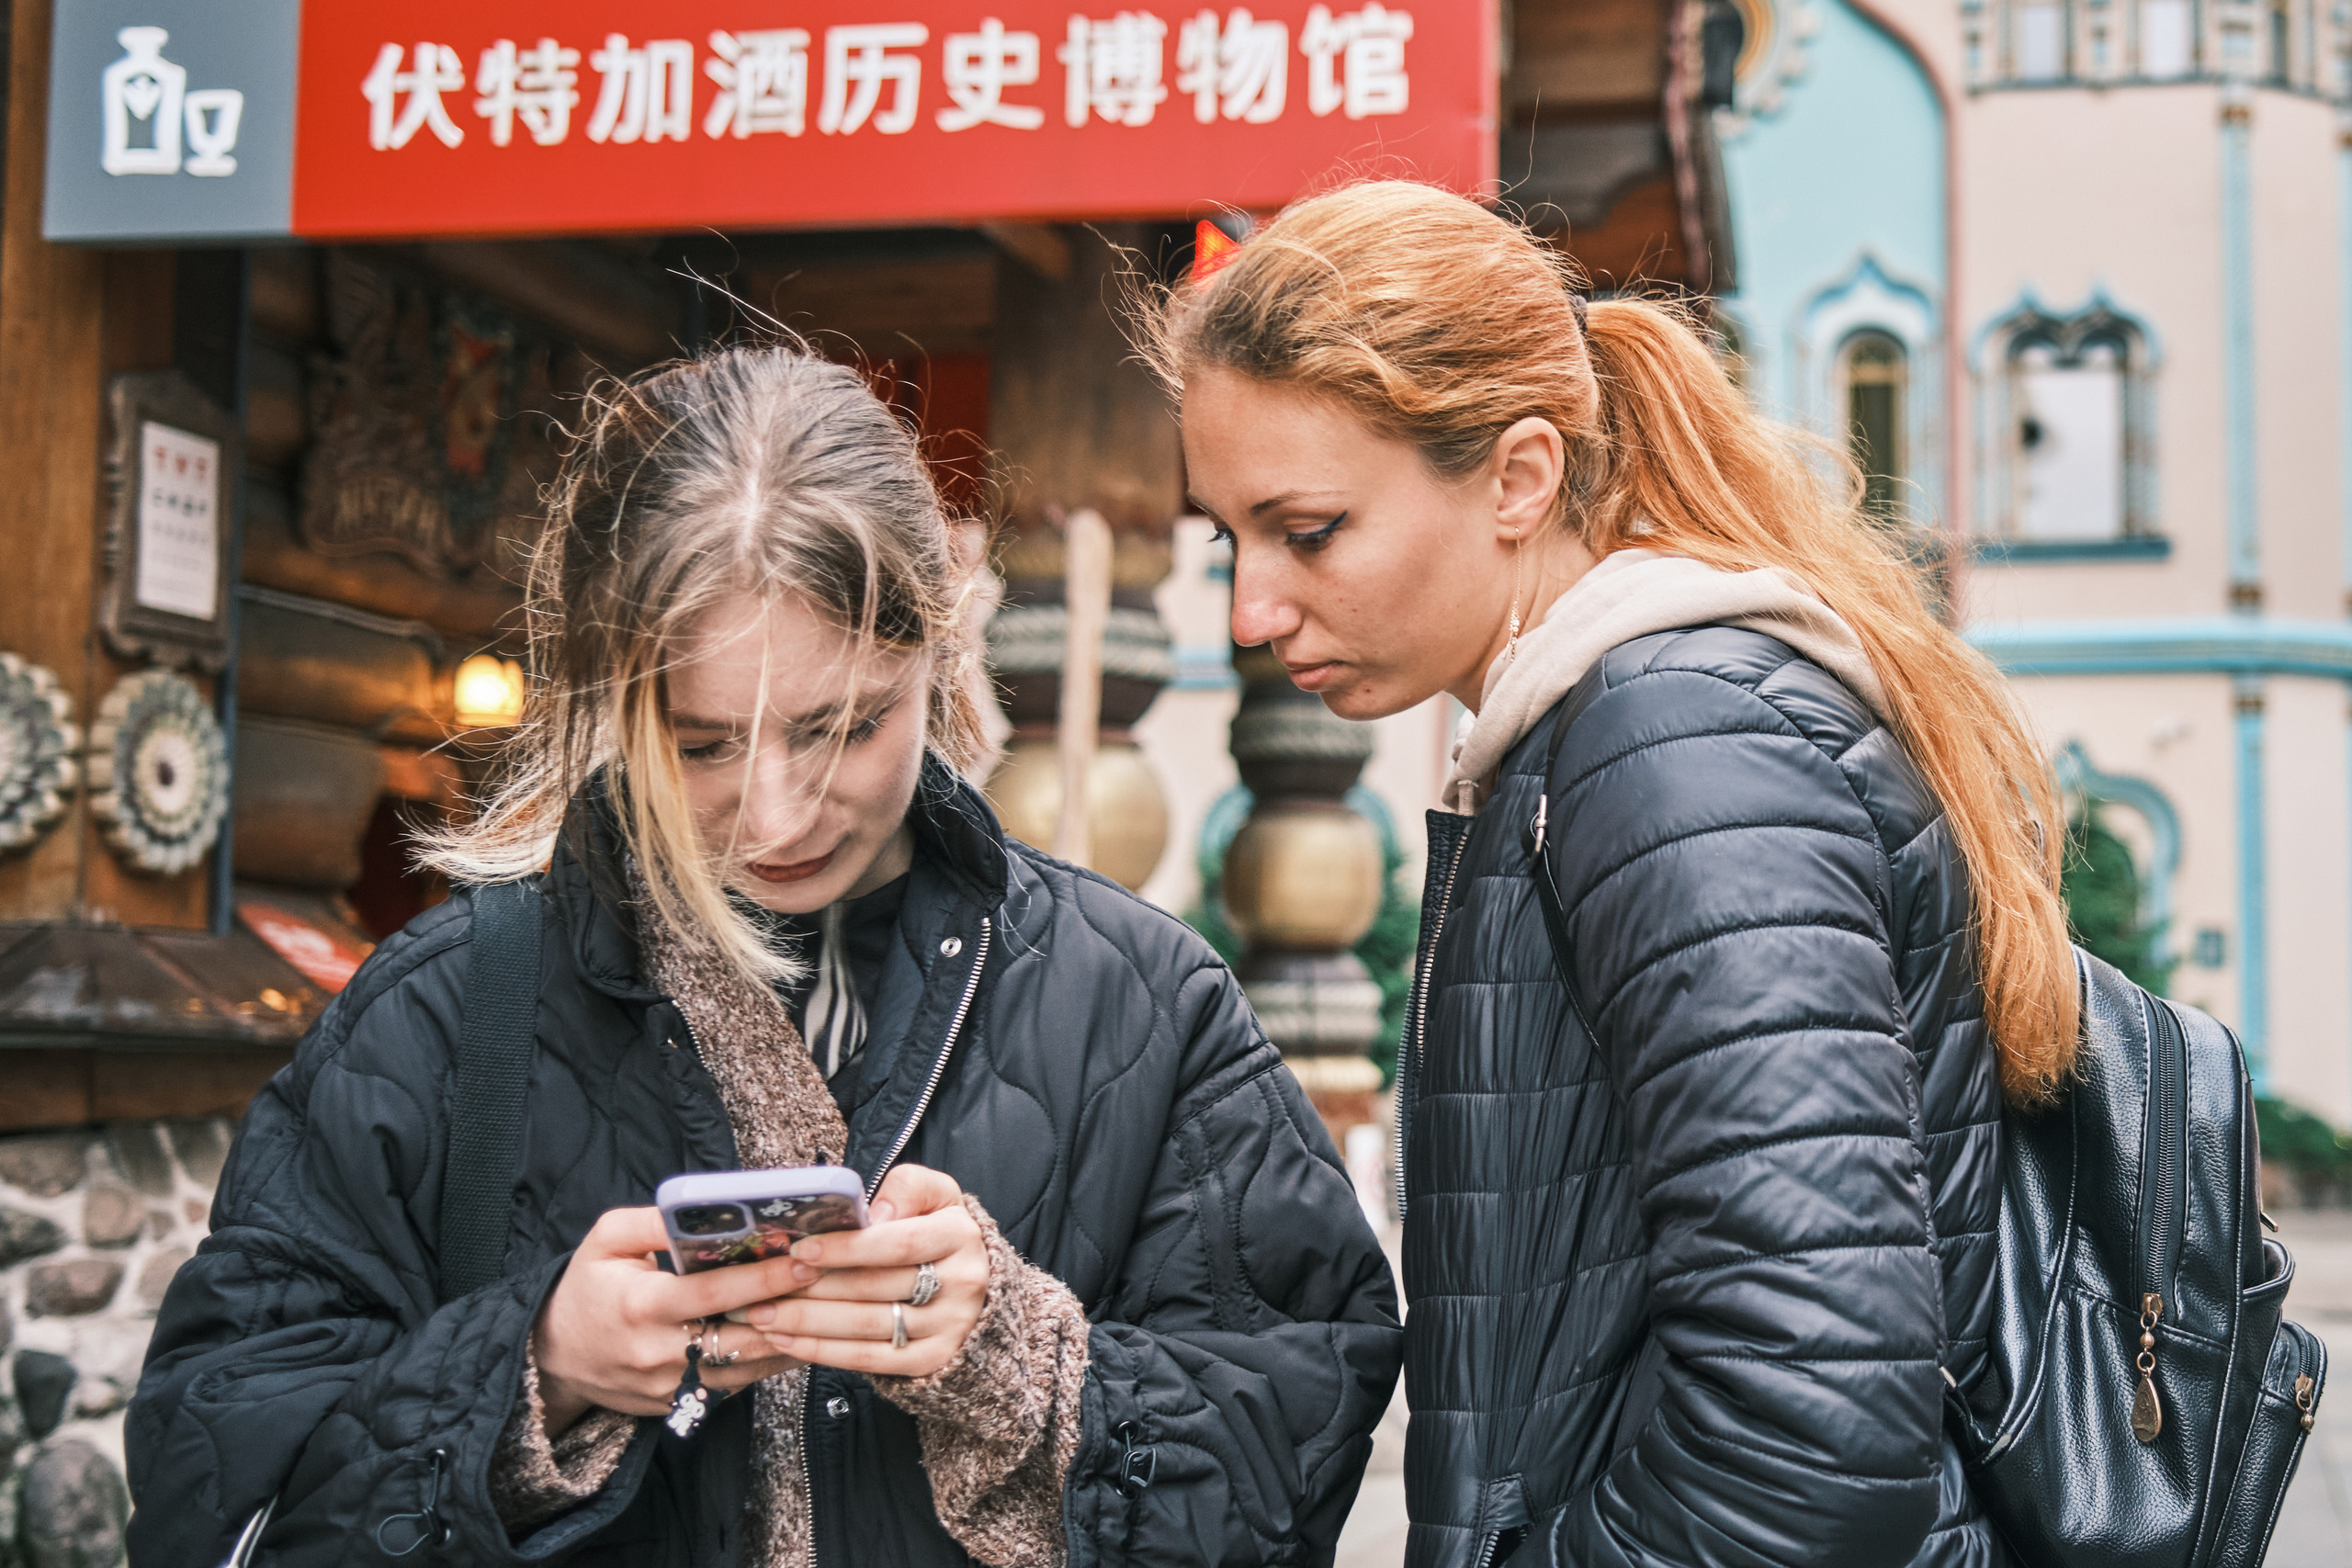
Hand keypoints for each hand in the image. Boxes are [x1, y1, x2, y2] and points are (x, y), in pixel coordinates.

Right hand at [533, 1206, 816, 1434]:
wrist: (553, 1358)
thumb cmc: (586, 1289)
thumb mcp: (607, 1241)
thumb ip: (654, 1223)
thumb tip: (704, 1208)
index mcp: (641, 1306)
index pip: (714, 1293)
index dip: (764, 1277)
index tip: (805, 1258)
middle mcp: (659, 1352)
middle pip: (741, 1334)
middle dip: (791, 1307)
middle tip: (832, 1281)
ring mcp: (672, 1386)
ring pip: (748, 1366)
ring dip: (791, 1337)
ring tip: (827, 1306)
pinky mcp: (680, 1404)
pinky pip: (737, 1385)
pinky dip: (770, 1362)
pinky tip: (797, 1335)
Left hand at [745, 1165, 989, 1379]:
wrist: (976, 1287)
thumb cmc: (937, 1231)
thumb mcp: (934, 1194)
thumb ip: (907, 1188)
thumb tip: (874, 1215)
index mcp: (960, 1236)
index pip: (898, 1243)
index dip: (847, 1248)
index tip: (800, 1249)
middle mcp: (961, 1284)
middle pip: (875, 1288)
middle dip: (812, 1287)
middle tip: (762, 1288)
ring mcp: (948, 1327)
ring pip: (866, 1326)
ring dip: (807, 1322)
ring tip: (762, 1315)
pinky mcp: (931, 1360)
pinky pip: (869, 1360)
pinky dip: (823, 1352)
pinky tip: (786, 1341)